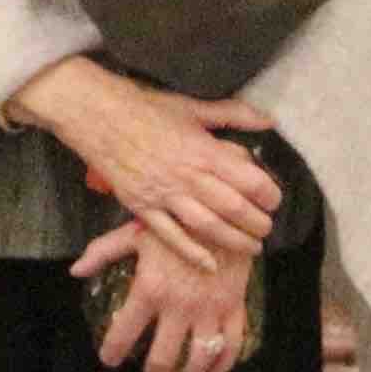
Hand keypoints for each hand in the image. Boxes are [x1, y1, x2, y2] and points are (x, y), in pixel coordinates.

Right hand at [10, 56, 279, 272]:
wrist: (97, 115)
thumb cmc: (146, 109)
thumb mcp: (192, 107)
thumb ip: (233, 114)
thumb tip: (269, 121)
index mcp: (203, 150)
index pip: (250, 181)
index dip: (269, 195)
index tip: (274, 201)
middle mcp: (187, 176)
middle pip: (234, 209)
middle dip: (258, 224)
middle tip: (266, 229)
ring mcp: (163, 194)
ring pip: (208, 227)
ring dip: (235, 241)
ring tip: (251, 248)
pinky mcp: (141, 206)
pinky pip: (170, 235)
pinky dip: (191, 253)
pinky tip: (209, 264)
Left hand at [72, 220, 250, 371]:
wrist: (222, 212)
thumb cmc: (175, 222)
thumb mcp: (134, 234)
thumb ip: (102, 253)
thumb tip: (75, 271)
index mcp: (149, 290)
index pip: (125, 332)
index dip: (113, 351)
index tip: (109, 360)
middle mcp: (179, 307)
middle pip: (164, 357)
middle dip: (154, 371)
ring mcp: (209, 310)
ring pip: (198, 357)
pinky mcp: (233, 308)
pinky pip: (232, 345)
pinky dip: (222, 365)